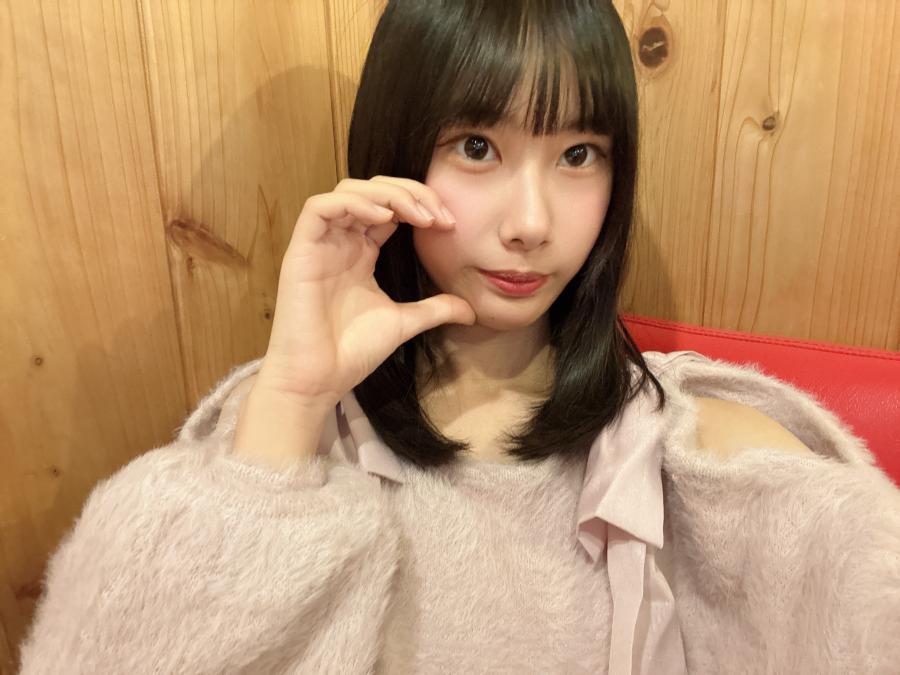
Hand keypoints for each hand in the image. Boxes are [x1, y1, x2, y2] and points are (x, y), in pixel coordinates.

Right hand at [257, 175, 474, 405]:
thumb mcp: (404, 322)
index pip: (389, 207)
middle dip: (409, 192)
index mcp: (361, 252)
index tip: (449, 223)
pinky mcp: (300, 251)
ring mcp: (320, 244)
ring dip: (386, 193)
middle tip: (438, 215)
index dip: (419, 204)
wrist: (319, 381)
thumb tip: (472, 311)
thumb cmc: (352, 352)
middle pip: (372, 190)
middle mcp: (340, 242)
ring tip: (417, 215)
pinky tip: (383, 219)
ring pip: (347, 190)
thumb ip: (435, 308)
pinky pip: (318, 207)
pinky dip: (353, 203)